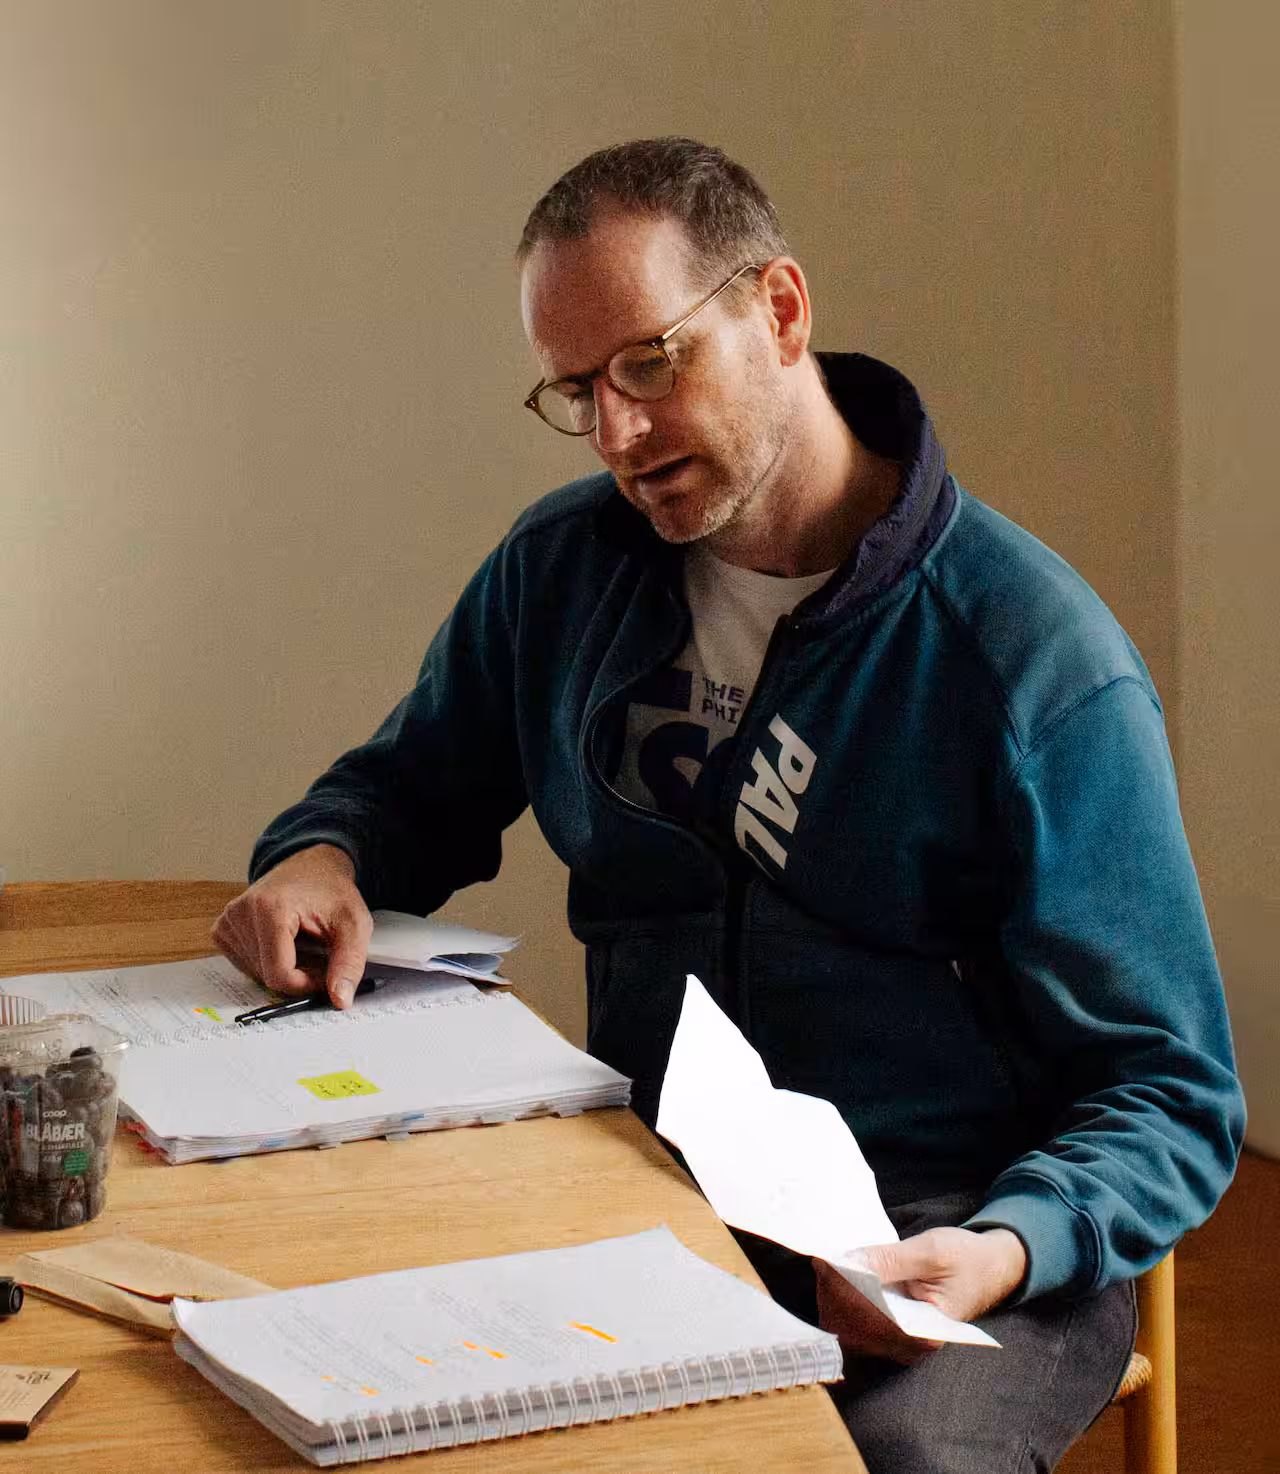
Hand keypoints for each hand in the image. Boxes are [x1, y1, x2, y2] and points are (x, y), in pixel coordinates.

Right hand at [211, 845, 372, 1007]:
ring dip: (283, 969)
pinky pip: (245, 964)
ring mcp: (228, 921)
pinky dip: (267, 962)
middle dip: (297, 975)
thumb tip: (340, 1001)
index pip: (280, 974)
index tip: (326, 972)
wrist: (312, 867)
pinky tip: (281, 942)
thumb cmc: (332, 892)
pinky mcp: (223, 929)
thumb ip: (349, 963)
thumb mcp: (354, 924)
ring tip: (301, 943)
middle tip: (317, 954)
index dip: (306, 983)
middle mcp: (241, 912)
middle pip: (267, 976)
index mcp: (270, 908)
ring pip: (256, 974)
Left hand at [814, 1226, 1026, 1365]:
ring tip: (828, 1267)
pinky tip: (837, 1280)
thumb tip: (852, 1261)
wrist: (993, 1268)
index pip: (870, 1318)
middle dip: (833, 1294)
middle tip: (823, 1261)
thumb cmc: (967, 1259)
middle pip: (855, 1328)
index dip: (843, 1290)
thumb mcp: (932, 1251)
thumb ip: (892, 1259)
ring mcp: (901, 1343)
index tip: (826, 1263)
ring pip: (851, 1330)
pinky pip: (858, 1326)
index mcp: (925, 1333)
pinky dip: (843, 1303)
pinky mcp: (894, 1333)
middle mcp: (911, 1346)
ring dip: (834, 1299)